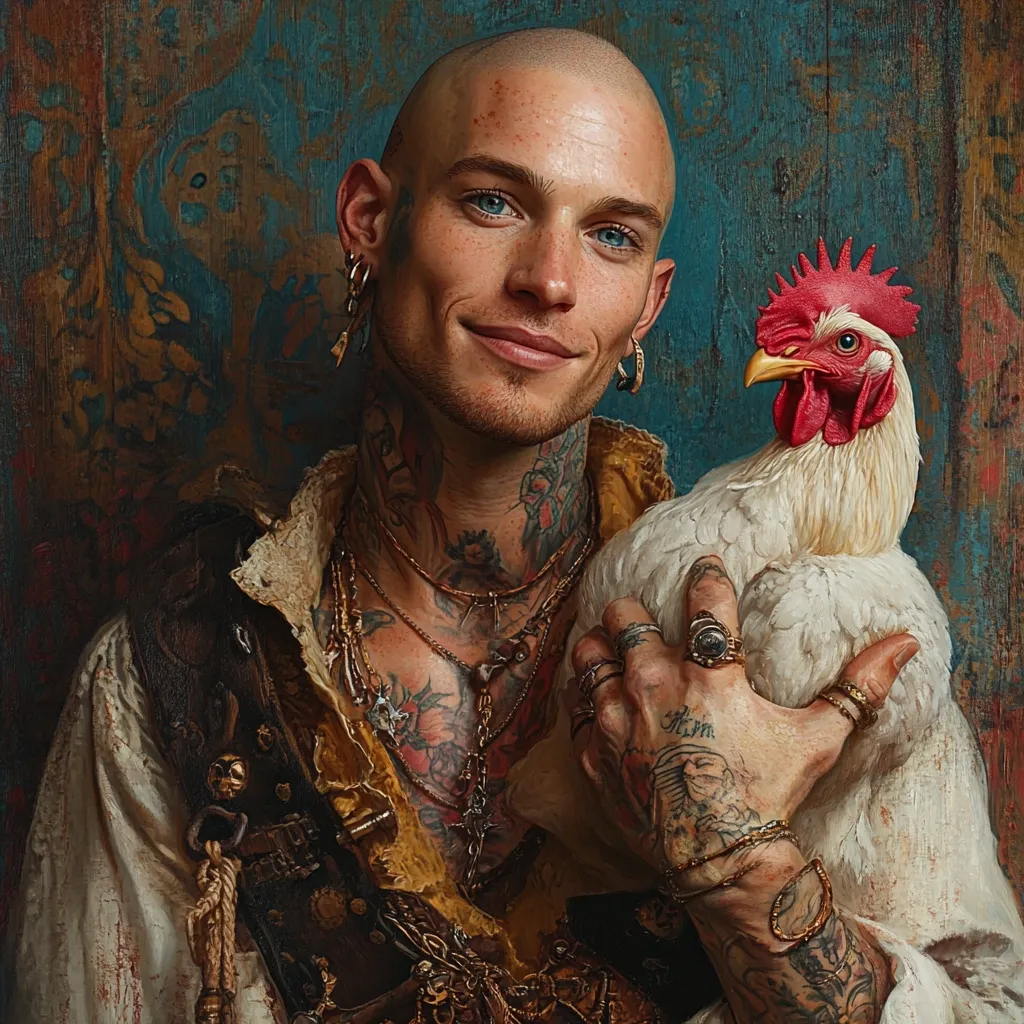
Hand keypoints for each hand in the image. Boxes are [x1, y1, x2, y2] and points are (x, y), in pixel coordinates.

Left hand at [569, 555, 918, 873]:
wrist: (721, 864)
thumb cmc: (769, 796)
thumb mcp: (818, 739)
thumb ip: (857, 687)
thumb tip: (904, 641)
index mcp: (710, 678)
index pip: (704, 603)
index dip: (706, 576)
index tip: (705, 566)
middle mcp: (655, 687)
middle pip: (626, 616)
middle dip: (634, 610)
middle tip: (644, 616)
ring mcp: (616, 720)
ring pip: (588, 653)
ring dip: (599, 644)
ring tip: (611, 646)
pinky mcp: (593, 752)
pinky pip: (572, 704)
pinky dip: (581, 692)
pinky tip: (595, 692)